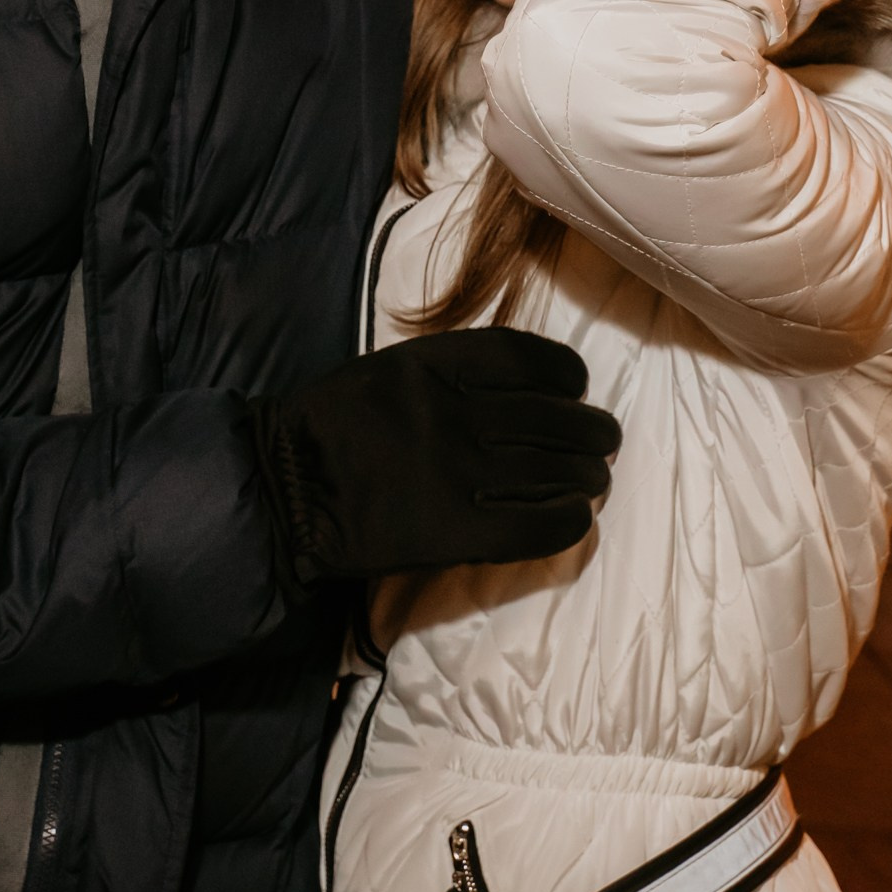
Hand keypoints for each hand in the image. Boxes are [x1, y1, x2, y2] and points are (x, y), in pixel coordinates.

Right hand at [250, 328, 620, 581]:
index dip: (566, 375)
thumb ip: (450, 372)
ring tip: (595, 480)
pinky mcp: (460, 530)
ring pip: (556, 472)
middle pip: (557, 420)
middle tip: (602, 442)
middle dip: (593, 432)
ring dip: (588, 477)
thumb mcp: (391, 370)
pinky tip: (577, 517)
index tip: (577, 386)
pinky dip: (569, 521)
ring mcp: (461, 473)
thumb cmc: (335, 422)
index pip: (530, 360)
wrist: (289, 486)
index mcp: (437, 366)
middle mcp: (458, 414)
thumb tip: (516, 384)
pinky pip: (537, 525)